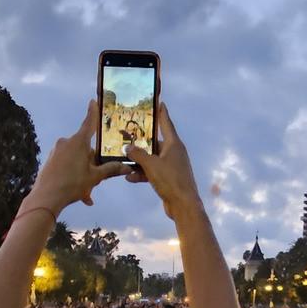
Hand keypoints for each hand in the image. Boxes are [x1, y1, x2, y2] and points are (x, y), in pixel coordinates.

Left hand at [30, 99, 130, 213]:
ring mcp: (56, 151)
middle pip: (85, 148)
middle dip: (92, 163)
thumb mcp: (95, 177)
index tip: (93, 101)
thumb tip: (128, 167)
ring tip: (87, 192)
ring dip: (84, 174)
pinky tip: (80, 194)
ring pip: (76, 160)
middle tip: (97, 179)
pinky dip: (74, 177)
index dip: (93, 112)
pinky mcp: (50, 161)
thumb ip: (111, 170)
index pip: (89, 123)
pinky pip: (67, 166)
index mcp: (78, 142)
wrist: (46, 197)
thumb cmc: (73, 184)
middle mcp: (66, 142)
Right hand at [124, 104, 204, 219]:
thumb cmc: (170, 180)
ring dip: (139, 160)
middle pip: (156, 142)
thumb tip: (127, 147)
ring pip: (152, 159)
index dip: (162, 113)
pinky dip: (142, 173)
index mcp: (174, 144)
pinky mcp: (168, 178)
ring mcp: (172, 166)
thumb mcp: (151, 165)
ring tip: (123, 160)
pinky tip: (129, 177)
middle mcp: (174, 152)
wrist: (183, 205)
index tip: (159, 102)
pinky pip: (153, 171)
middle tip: (128, 135)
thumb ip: (138, 154)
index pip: (166, 123)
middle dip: (142, 141)